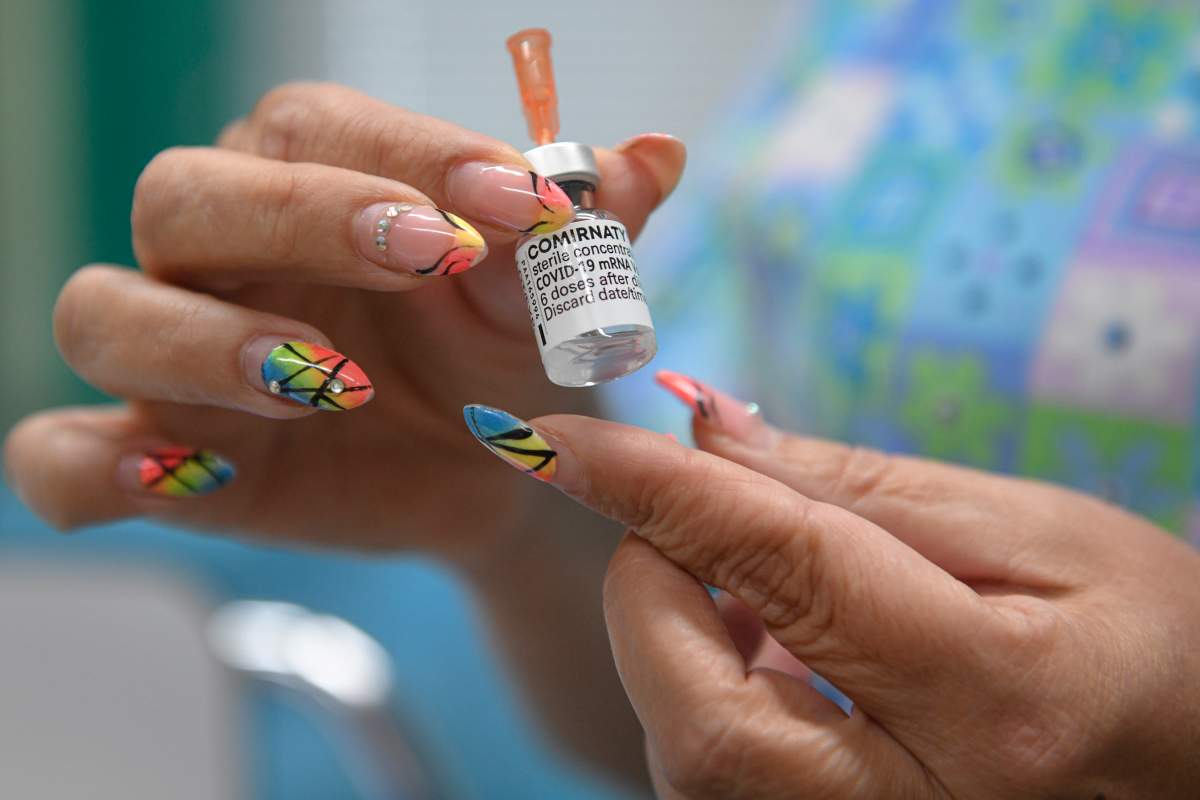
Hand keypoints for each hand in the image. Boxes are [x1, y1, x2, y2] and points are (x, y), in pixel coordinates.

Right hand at [3, 83, 684, 556]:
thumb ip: (591, 229)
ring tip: (334, 381)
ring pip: (103, 310)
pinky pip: (59, 456)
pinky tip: (184, 476)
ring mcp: (173, 359)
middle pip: (184, 192)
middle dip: (301, 218)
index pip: (315, 126)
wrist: (487, 470)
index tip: (519, 201)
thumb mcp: (547, 300)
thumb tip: (657, 154)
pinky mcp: (157, 461)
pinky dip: (92, 466)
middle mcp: (222, 256)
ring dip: (207, 341)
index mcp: (310, 186)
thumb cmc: (503, 359)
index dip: (408, 151)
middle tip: (423, 258)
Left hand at [461, 375, 1199, 797]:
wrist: (1196, 758)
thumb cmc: (1141, 634)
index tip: (556, 438)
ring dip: (677, 642)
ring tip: (749, 581)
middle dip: (650, 593)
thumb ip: (851, 486)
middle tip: (681, 519)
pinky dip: (709, 693)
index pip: (784, 568)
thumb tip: (703, 432)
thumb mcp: (1027, 531)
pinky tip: (770, 648)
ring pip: (697, 760)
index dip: (657, 491)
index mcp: (996, 697)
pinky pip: (722, 781)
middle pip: (702, 715)